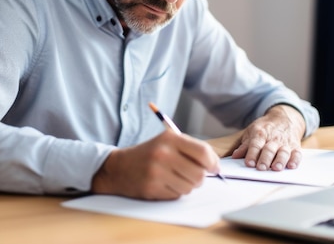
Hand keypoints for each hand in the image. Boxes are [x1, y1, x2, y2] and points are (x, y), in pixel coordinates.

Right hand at [91, 130, 220, 199]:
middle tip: (192, 175)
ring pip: (189, 187)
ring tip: (174, 178)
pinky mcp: (152, 188)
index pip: (203, 152)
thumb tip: (215, 165)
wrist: (118, 167)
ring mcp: (157, 172)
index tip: (214, 168)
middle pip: (199, 173)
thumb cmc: (149, 154)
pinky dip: (174, 192)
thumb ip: (190, 149)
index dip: (213, 162)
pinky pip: (177, 195)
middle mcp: (163, 153)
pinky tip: (164, 184)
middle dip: (200, 178)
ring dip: (186, 186)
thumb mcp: (167, 142)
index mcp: (170, 138)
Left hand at [231, 104, 305, 170]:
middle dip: (265, 159)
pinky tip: (291, 166)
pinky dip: (295, 160)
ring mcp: (285, 143)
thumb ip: (245, 145)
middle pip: (269, 149)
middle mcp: (273, 138)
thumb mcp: (252, 131)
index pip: (255, 145)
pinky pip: (297, 154)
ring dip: (280, 160)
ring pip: (283, 152)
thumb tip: (235, 156)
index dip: (252, 154)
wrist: (284, 118)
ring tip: (276, 168)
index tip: (249, 163)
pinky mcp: (295, 147)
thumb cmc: (265, 128)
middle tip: (261, 168)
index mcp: (260, 133)